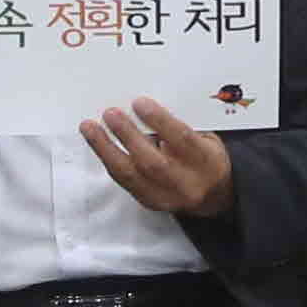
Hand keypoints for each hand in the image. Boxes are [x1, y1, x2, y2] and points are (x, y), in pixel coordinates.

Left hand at [83, 100, 235, 217]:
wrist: (215, 196)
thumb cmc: (207, 158)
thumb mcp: (206, 138)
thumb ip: (181, 125)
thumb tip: (145, 108)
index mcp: (206, 161)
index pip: (182, 140)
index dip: (159, 121)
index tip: (139, 103)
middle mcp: (187, 184)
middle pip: (152, 162)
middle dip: (128, 135)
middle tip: (110, 114)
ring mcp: (167, 197)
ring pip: (131, 176)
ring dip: (107, 149)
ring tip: (90, 128)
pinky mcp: (150, 203)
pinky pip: (125, 182)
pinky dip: (109, 161)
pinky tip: (99, 145)